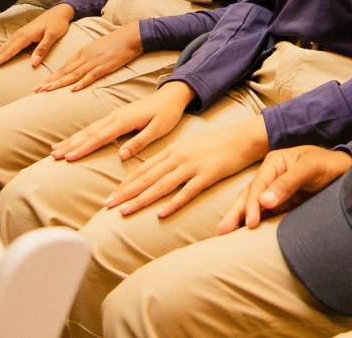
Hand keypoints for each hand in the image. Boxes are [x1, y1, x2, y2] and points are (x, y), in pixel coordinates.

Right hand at [0, 3, 75, 70]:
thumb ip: (42, 49)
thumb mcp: (53, 36)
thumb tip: (33, 64)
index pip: (7, 52)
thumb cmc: (57, 24)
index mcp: (24, 37)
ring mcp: (17, 36)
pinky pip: (4, 48)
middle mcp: (18, 36)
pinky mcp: (19, 37)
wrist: (59, 12)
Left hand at [35, 22, 142, 92]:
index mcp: (82, 53)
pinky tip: (74, 89)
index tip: (40, 85)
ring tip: (47, 90)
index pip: (63, 67)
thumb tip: (79, 68)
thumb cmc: (115, 43)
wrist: (130, 37)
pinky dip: (82, 83)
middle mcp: (85, 57)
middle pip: (64, 71)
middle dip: (49, 82)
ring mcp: (94, 62)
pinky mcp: (105, 66)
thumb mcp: (96, 49)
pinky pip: (91, 76)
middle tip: (36, 90)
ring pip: (74, 74)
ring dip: (60, 83)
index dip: (51, 77)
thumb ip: (87, 58)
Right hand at [51, 80, 194, 161]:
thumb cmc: (167, 113)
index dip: (83, 148)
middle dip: (70, 144)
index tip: (68, 158)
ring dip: (71, 140)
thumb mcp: (158, 129)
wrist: (171, 96)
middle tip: (53, 155)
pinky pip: (94, 127)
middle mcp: (115, 116)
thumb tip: (121, 155)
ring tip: (55, 149)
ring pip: (88, 129)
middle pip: (89, 132)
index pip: (100, 137)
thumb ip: (139, 142)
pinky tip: (72, 140)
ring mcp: (114, 115)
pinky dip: (80, 134)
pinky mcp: (115, 116)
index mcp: (124, 120)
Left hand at [105, 115, 269, 217]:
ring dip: (141, 199)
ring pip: (161, 185)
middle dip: (125, 192)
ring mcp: (192, 166)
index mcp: (173, 149)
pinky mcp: (207, 175)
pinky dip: (172, 203)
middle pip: (147, 177)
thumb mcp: (190, 147)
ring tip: (124, 211)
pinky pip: (186, 192)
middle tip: (107, 204)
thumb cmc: (217, 144)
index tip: (112, 194)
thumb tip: (157, 173)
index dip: (126, 182)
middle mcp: (178, 157)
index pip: (144, 168)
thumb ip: (173, 159)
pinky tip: (160, 213)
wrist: (243, 138)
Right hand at [216, 145, 351, 234]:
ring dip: (239, 219)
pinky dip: (253, 222)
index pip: (257, 185)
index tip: (251, 222)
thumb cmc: (328, 164)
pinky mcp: (282, 204)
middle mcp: (270, 176)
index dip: (252, 204)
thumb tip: (264, 201)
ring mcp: (274, 191)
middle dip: (235, 213)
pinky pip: (264, 214)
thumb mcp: (310, 168)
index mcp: (274, 162)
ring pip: (252, 206)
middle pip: (249, 195)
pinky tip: (243, 234)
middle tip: (222, 231)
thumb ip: (288, 182)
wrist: (345, 171)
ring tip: (224, 233)